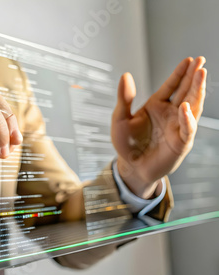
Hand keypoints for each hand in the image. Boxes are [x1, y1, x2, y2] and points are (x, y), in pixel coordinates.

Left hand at [111, 57, 206, 198]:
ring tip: (201, 75)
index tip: (189, 60)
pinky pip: (187, 128)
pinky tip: (187, 107)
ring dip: (197, 91)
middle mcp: (171, 113)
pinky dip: (188, 118)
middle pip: (185, 91)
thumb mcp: (120, 118)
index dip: (180, 73)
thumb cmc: (126, 143)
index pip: (172, 85)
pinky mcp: (181, 142)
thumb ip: (124, 98)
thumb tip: (125, 75)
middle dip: (194, 77)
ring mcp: (178, 126)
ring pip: (192, 106)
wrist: (131, 166)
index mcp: (157, 105)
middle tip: (201, 61)